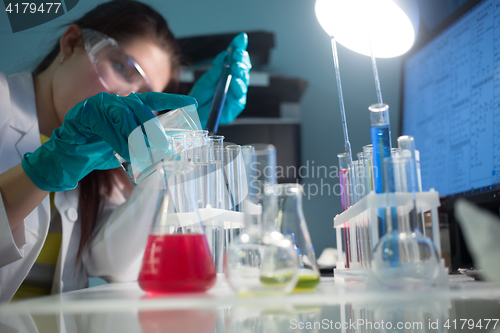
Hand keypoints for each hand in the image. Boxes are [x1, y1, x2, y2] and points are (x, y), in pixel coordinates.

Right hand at [22, 92, 196, 190]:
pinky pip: (105, 124)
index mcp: (128, 107)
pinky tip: (123, 153)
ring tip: (141, 155)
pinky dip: (116, 140)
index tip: (192, 103)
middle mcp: (116, 101)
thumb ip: (147, 145)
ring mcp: (99, 104)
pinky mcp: (84, 113)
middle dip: (154, 129)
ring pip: (124, 115)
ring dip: (135, 138)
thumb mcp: (130, 148)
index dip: (173, 100)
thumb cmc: (101, 150)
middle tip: (164, 147)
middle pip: (141, 108)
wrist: (71, 158)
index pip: (154, 100)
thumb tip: (172, 151)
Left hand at [189, 32, 251, 127]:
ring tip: (236, 65)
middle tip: (238, 53)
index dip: (239, 48)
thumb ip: (215, 71)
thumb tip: (224, 56)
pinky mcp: (234, 109)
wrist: (190, 116)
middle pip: (243, 70)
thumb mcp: (205, 81)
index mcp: (228, 76)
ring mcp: (235, 96)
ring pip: (243, 82)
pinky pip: (239, 98)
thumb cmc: (198, 99)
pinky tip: (235, 81)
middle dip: (241, 60)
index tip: (241, 38)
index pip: (237, 60)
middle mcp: (234, 85)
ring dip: (241, 72)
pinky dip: (237, 88)